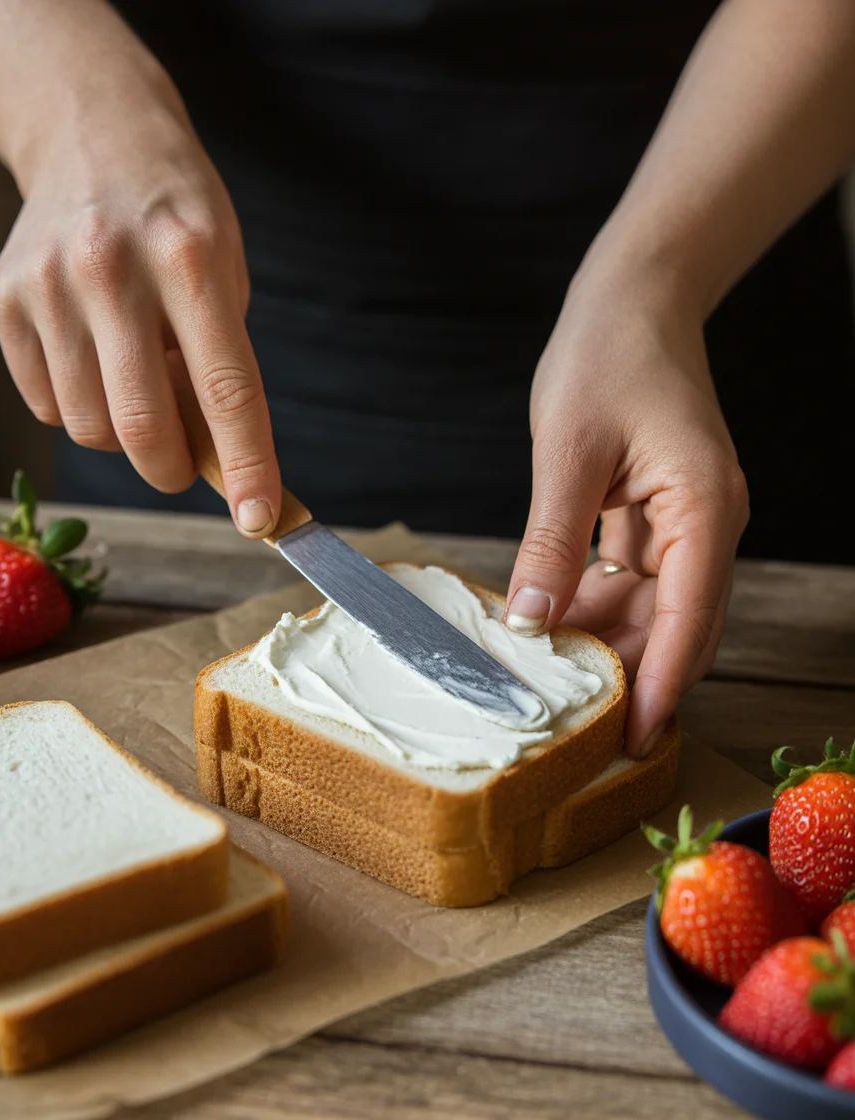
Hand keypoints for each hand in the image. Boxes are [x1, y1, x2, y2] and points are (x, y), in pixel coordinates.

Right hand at [0, 68, 279, 536]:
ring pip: (90, 428)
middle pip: (141, 427)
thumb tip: (216, 465)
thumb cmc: (178, 216)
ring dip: (124, 434)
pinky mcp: (4, 299)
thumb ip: (220, 365)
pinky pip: (48, 405)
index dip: (247, 466)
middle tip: (184, 464)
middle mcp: (112, 269)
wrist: (94, 133)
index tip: (261, 520)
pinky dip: (81, 406)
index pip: (228, 389)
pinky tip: (96, 358)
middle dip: (172, 470)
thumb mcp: (226, 274)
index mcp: (190, 259)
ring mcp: (49, 284)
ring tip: (137, 378)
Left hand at [505, 268, 748, 756]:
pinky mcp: (658, 517)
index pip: (687, 620)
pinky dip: (599, 608)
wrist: (633, 302)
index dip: (657, 686)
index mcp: (703, 509)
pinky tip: (554, 627)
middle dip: (630, 677)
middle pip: (675, 626)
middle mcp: (706, 525)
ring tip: (555, 685)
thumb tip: (530, 620)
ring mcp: (686, 523)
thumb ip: (551, 543)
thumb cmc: (608, 357)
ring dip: (609, 645)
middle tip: (578, 729)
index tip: (630, 739)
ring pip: (654, 610)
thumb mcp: (568, 454)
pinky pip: (634, 581)